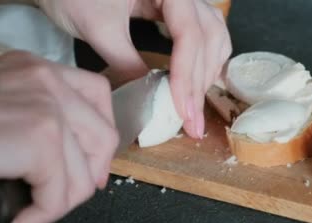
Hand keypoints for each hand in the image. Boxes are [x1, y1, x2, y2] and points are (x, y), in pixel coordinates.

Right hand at [0, 51, 117, 222]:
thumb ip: (31, 118)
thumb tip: (58, 160)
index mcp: (34, 69)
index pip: (96, 95)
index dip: (99, 138)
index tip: (87, 166)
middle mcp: (47, 80)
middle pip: (103, 134)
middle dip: (90, 175)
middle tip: (65, 198)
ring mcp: (47, 107)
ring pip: (84, 173)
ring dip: (60, 203)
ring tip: (30, 213)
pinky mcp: (40, 140)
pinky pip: (60, 195)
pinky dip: (42, 216)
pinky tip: (20, 221)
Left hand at [37, 0, 231, 138]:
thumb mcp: (99, 29)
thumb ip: (127, 62)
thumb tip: (151, 96)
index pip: (188, 34)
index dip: (187, 75)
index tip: (182, 109)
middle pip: (206, 36)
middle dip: (199, 82)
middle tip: (192, 121)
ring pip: (212, 34)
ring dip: (207, 72)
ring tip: (194, 106)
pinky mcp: (174, 7)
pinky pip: (203, 32)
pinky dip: (205, 58)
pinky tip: (197, 81)